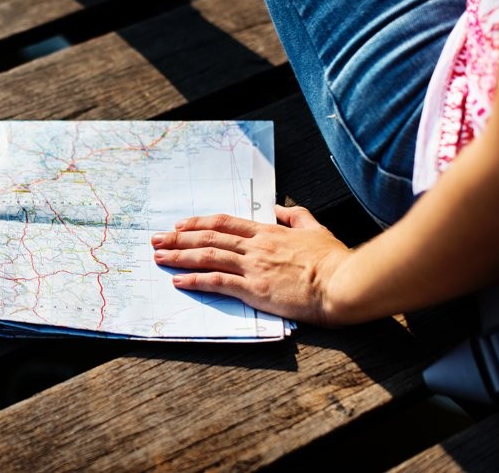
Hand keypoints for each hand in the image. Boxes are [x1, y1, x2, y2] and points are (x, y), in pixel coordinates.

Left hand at [151, 205, 353, 325]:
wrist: (342, 283)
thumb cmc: (333, 260)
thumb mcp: (316, 229)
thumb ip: (296, 216)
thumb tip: (280, 208)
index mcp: (268, 232)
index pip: (224, 223)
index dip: (198, 223)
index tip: (179, 225)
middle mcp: (255, 246)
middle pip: (208, 238)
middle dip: (178, 238)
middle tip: (156, 239)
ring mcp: (253, 267)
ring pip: (207, 257)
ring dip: (179, 256)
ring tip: (158, 257)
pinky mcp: (254, 289)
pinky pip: (218, 282)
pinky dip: (195, 280)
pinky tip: (178, 280)